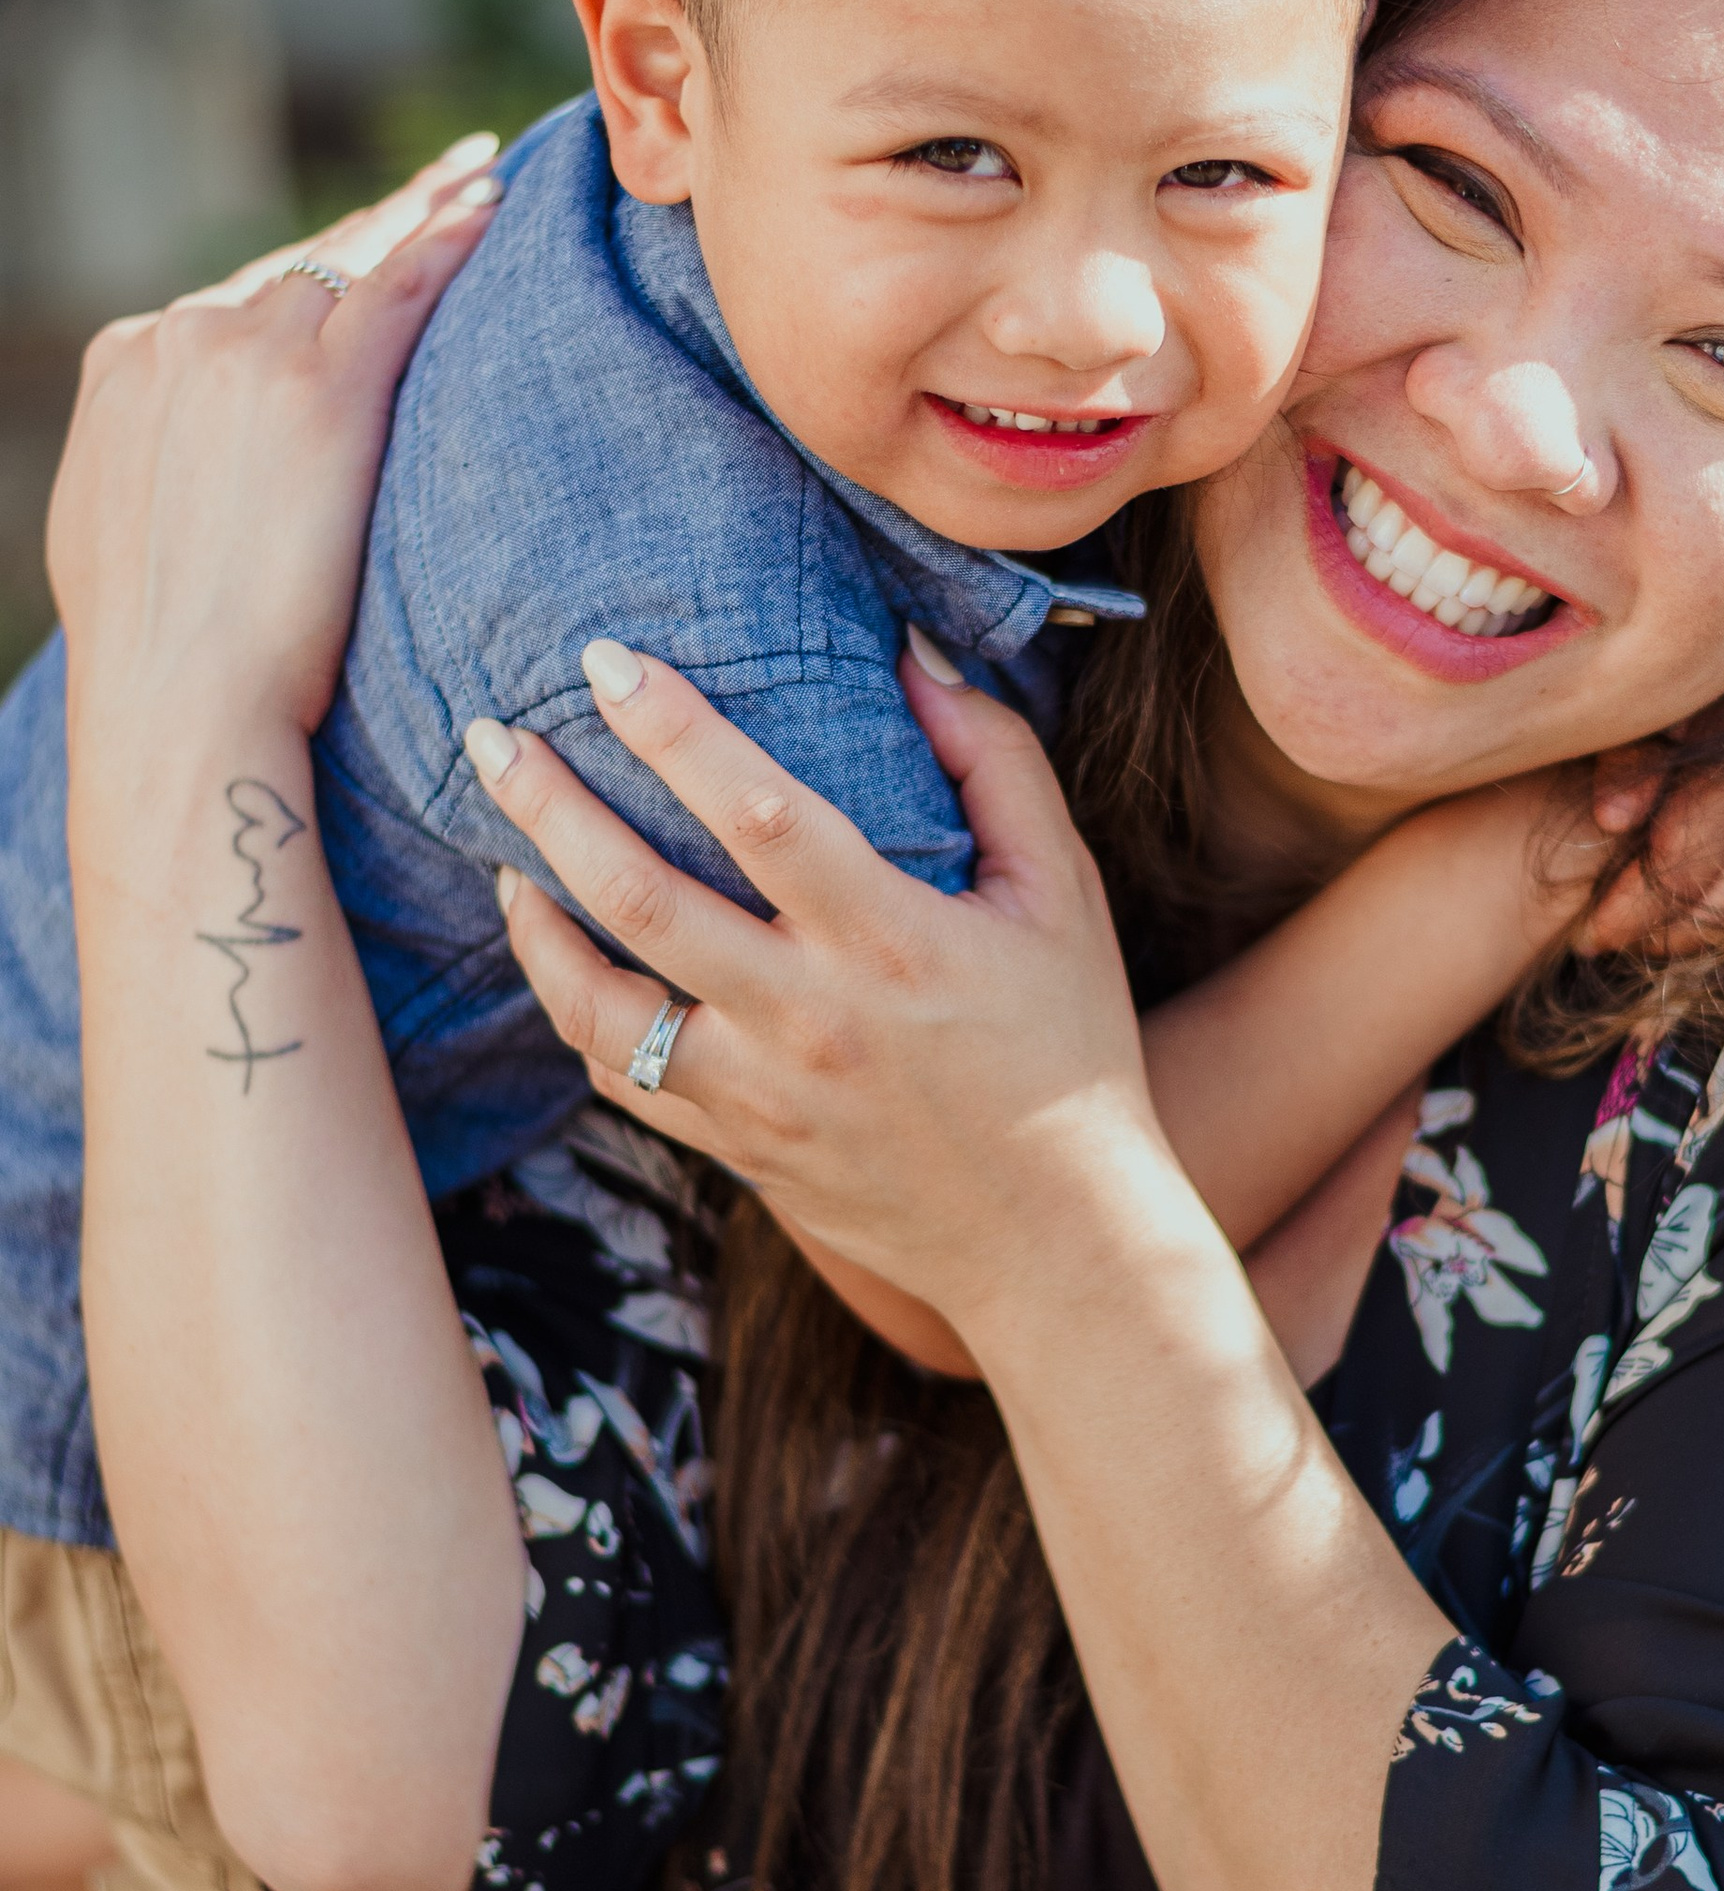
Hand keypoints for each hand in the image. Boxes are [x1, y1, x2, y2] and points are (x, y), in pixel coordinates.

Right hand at [49, 139, 502, 757]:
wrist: (180, 698)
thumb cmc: (163, 654)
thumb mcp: (123, 527)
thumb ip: (159, 461)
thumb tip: (183, 465)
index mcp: (127, 362)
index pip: (240, 294)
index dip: (316, 267)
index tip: (366, 242)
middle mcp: (181, 336)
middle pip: (303, 263)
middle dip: (380, 221)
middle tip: (450, 175)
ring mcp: (249, 352)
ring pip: (357, 257)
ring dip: (428, 211)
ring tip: (483, 179)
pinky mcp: (321, 388)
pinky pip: (400, 285)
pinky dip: (448, 238)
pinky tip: (490, 208)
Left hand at [479, 638, 1161, 1331]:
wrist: (1055, 1235)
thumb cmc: (1066, 1044)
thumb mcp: (1061, 893)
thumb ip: (994, 762)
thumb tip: (911, 655)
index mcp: (893, 941)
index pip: (758, 812)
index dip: (673, 729)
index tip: (606, 661)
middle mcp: (810, 1018)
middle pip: (642, 898)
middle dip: (550, 807)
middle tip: (490, 736)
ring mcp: (761, 1094)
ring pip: (600, 1004)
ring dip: (535, 919)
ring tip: (502, 853)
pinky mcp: (736, 1148)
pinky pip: (621, 1078)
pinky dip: (573, 1009)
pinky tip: (560, 954)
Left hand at [1574, 729, 1723, 956]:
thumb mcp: (1680, 704)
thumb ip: (1638, 757)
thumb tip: (1610, 819)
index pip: (1679, 865)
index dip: (1628, 908)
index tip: (1588, 929)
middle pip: (1714, 907)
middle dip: (1653, 934)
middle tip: (1604, 940)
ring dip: (1692, 938)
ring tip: (1644, 938)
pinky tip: (1696, 923)